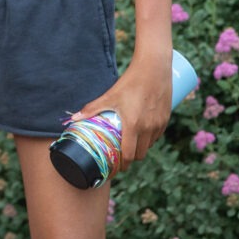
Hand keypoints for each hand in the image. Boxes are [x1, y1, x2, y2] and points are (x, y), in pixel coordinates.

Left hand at [74, 60, 171, 174]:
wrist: (154, 69)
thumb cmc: (129, 82)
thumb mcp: (110, 96)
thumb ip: (92, 109)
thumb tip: (73, 119)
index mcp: (133, 125)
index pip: (128, 155)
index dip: (121, 165)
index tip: (114, 168)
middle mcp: (148, 128)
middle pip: (140, 155)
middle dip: (130, 159)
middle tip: (120, 158)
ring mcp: (158, 125)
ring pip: (149, 146)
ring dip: (140, 149)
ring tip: (129, 146)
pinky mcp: (165, 120)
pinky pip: (157, 137)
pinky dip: (149, 140)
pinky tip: (141, 135)